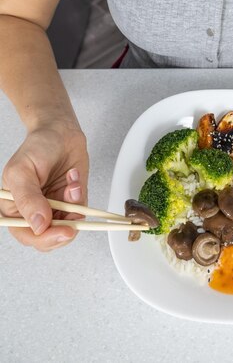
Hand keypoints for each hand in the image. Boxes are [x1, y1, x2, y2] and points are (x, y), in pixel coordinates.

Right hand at [1, 122, 88, 250]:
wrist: (60, 131)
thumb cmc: (37, 147)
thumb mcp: (22, 171)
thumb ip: (28, 200)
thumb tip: (38, 225)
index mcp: (14, 209)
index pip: (27, 235)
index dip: (45, 238)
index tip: (63, 231)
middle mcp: (33, 212)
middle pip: (48, 239)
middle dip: (64, 226)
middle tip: (74, 211)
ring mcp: (54, 209)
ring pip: (67, 227)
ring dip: (74, 206)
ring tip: (71, 183)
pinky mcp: (71, 203)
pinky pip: (79, 211)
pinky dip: (80, 196)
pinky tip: (74, 179)